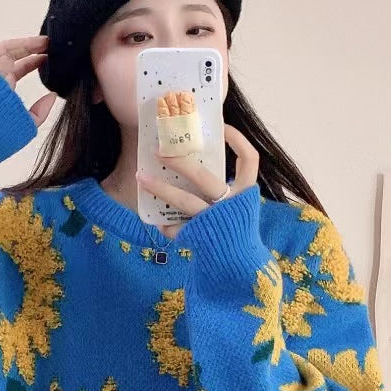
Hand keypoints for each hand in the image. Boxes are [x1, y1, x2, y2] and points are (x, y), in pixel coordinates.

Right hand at [0, 36, 56, 127]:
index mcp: (4, 92)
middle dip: (33, 49)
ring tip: (46, 42)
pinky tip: (34, 42)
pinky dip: (16, 44)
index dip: (34, 62)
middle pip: (15, 57)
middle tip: (52, 45)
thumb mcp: (27, 125)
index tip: (50, 58)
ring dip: (27, 44)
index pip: (19, 70)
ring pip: (8, 51)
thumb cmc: (0, 138)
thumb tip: (53, 95)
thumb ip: (40, 111)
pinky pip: (0, 50)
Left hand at [136, 125, 259, 237]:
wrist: (238, 264)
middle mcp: (231, 204)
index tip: (221, 126)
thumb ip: (226, 184)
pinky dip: (167, 224)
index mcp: (246, 192)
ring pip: (184, 201)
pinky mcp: (200, 236)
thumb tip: (194, 155)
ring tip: (140, 177)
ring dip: (160, 188)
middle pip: (203, 177)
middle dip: (179, 162)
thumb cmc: (234, 226)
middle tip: (159, 151)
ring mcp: (214, 220)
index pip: (250, 159)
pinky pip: (178, 227)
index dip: (237, 140)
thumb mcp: (238, 203)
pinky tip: (159, 221)